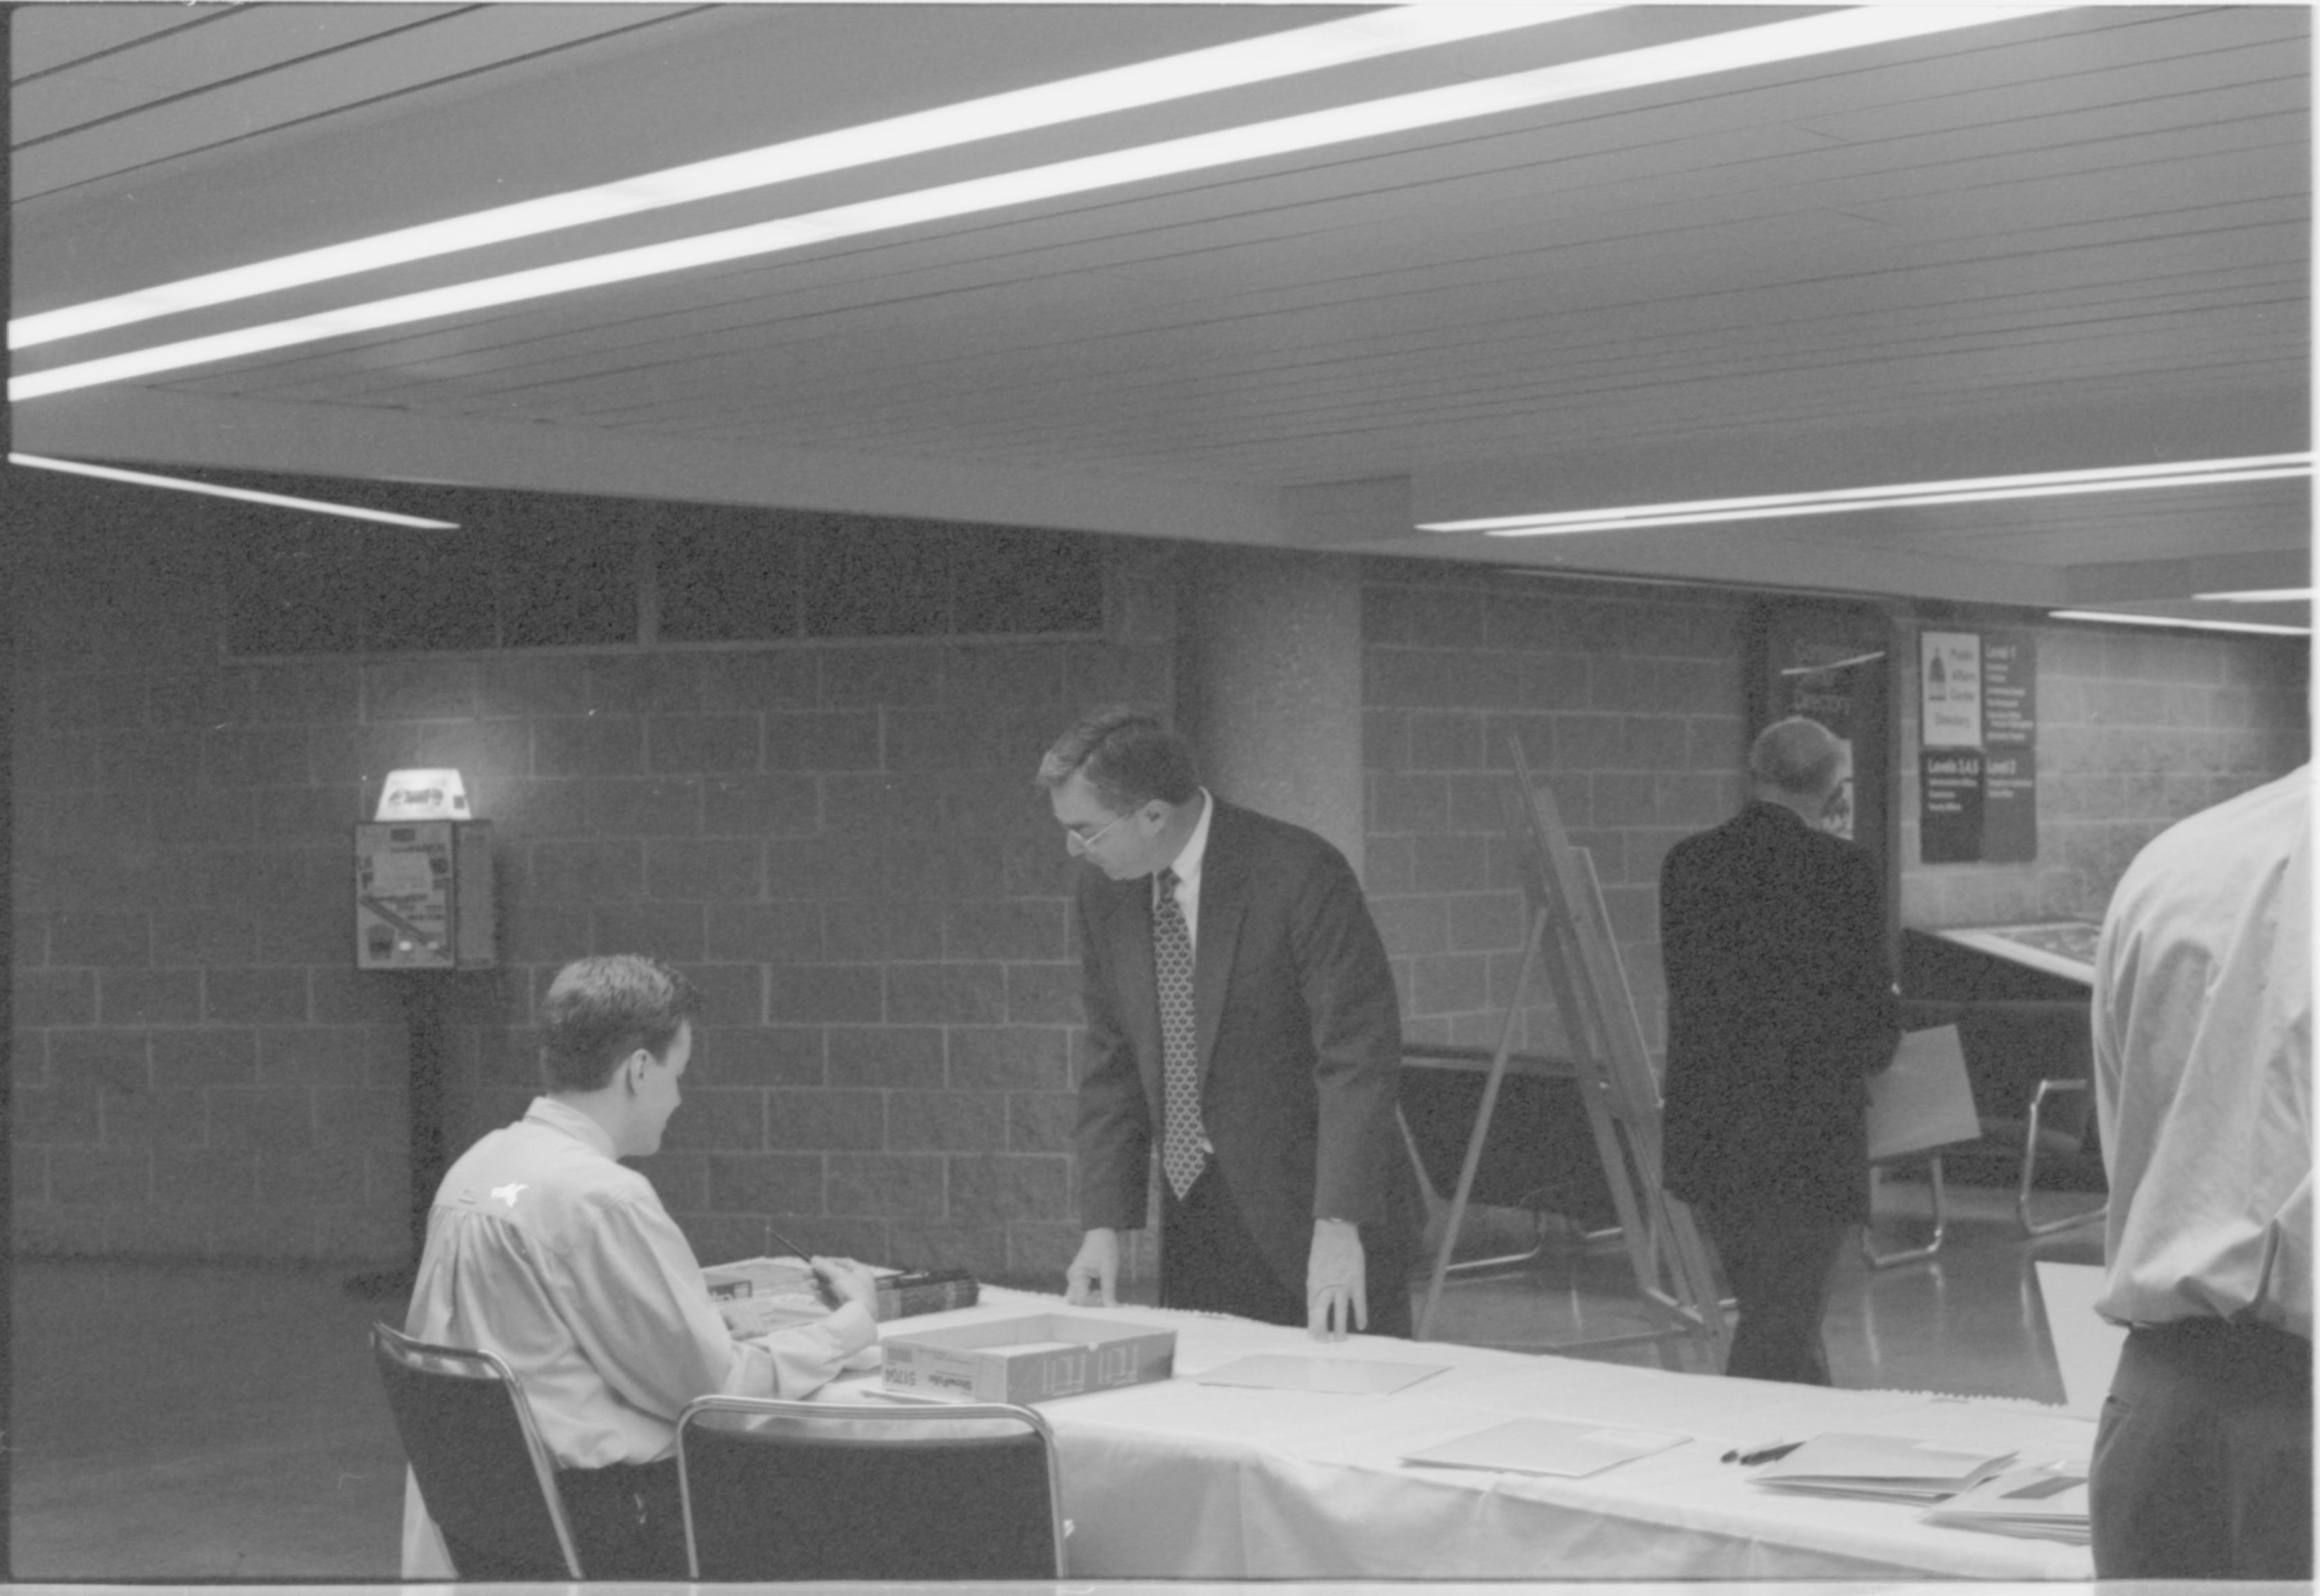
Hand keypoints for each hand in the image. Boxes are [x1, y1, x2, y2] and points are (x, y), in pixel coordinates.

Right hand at [810, 1256, 881, 1317]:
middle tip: (804, 1274)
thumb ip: (825, 1267)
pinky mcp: (845, 1311)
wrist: (860, 1317)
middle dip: (820, 1275)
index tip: (815, 1262)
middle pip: (836, 1277)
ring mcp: (852, 1299)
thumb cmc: (854, 1291)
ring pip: (833, 1290)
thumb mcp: (839, 1275)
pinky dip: (824, 1297)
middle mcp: (858, 1285)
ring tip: (809, 1284)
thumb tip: (814, 1259)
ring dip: (820, 1285)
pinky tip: (815, 1294)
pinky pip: (833, 1301)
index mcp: (862, 1273)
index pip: (845, 1264)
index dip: (830, 1262)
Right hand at [1064, 1228, 1119, 1306]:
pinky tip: (1101, 1291)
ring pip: (1078, 1298)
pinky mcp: (1079, 1278)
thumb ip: (1108, 1291)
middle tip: (1104, 1299)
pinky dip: (1091, 1295)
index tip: (1108, 1300)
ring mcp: (1074, 1278)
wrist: (1101, 1232)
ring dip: (1090, 1300)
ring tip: (1103, 1293)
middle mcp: (1072, 1278)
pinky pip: (1081, 1292)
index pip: (1081, 1300)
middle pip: (1075, 1302)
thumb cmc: (1105, 1248)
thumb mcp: (1109, 1271)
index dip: (1095, 1304)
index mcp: (1076, 1276)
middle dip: (1090, 1305)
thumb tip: (1112, 1309)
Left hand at [1307, 1219, 1366, 1340]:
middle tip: (1324, 1344)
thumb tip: (1314, 1305)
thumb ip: (1315, 1287)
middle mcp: (1326, 1286)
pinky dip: (1360, 1314)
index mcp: (1314, 1283)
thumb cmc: (1323, 1250)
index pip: (1312, 1309)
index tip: (1313, 1337)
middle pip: (1323, 1313)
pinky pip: (1359, 1301)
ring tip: (1340, 1341)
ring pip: (1341, 1311)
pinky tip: (1362, 1325)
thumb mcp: (1313, 1269)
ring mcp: (1342, 1284)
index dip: (1312, 1324)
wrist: (1336, 1232)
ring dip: (1340, 1327)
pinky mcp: (1356, 1280)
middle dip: (1322, 1329)